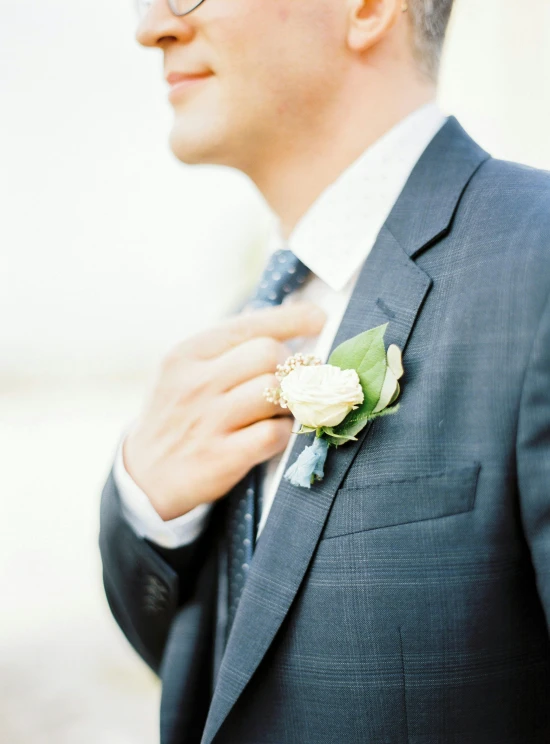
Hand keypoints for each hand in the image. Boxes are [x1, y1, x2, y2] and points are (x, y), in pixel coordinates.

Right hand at [123, 302, 325, 520]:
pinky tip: (274, 434)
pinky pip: (274, 433)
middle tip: (294, 379)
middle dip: (292, 365)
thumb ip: (226, 348)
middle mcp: (196, 383)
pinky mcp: (222, 457)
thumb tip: (278, 320)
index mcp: (188, 353)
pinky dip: (284, 433)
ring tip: (284, 408)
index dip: (293, 319)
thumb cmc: (177, 416)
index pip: (251, 325)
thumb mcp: (185, 371)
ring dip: (292, 400)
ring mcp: (208, 421)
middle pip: (269, 354)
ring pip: (276, 391)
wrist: (144, 476)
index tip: (318, 319)